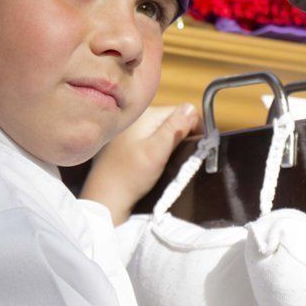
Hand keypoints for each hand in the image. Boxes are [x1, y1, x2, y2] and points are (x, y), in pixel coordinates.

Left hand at [80, 104, 200, 224]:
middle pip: (172, 120)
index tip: (199, 146)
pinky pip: (151, 138)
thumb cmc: (131, 175)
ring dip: (171, 143)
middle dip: (182, 135)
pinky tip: (156, 162)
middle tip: (185, 156)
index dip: (194, 127)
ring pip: (163, 130)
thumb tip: (191, 108)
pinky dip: (159, 148)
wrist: (106, 197)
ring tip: (171, 160)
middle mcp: (137, 116)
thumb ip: (174, 128)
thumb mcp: (157, 151)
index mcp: (145, 114)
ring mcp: (131, 129)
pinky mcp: (127, 141)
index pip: (181, 112)